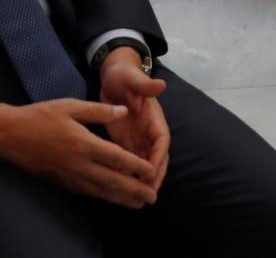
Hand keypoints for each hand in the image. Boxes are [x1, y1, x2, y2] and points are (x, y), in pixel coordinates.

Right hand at [0, 99, 157, 208]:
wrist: (9, 135)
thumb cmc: (40, 116)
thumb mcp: (71, 106)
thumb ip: (100, 111)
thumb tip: (125, 111)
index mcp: (83, 144)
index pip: (116, 158)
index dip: (136, 167)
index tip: (152, 172)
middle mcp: (78, 164)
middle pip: (112, 181)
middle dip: (134, 190)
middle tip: (151, 198)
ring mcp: (69, 176)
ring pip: (100, 191)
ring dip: (120, 199)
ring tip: (138, 204)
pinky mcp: (62, 182)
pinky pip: (87, 191)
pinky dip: (103, 197)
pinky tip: (112, 198)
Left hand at [99, 49, 170, 192]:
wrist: (113, 77)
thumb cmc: (125, 76)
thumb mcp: (133, 78)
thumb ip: (145, 84)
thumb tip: (161, 84)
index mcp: (155, 119)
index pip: (161, 142)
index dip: (158, 157)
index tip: (151, 172)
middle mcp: (149, 133)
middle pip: (157, 159)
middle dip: (154, 177)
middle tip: (148, 195)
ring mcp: (138, 139)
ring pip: (144, 165)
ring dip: (142, 181)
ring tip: (137, 200)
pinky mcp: (126, 143)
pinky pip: (130, 164)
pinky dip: (128, 177)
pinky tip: (121, 190)